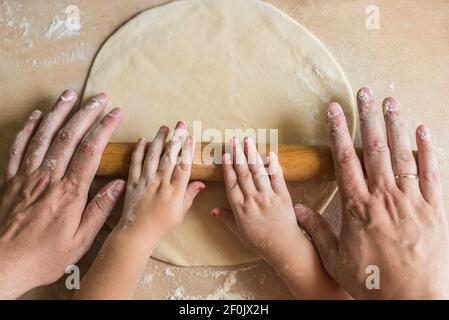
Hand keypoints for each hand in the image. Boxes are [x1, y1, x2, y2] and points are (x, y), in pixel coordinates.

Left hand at [0, 90, 124, 298]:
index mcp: (69, 193)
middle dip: (86, 113)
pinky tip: (36, 116)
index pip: (90, 151)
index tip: (115, 113)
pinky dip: (27, 129)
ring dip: (58, 113)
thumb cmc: (44, 256)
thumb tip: (119, 185)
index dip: (104, 128)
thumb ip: (100, 210)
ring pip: (44, 136)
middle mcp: (48, 179)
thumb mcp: (80, 241)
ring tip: (69, 95)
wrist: (3, 265)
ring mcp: (27, 177)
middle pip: (68, 137)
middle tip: (99, 98)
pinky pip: (18, 148)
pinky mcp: (10, 180)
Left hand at [115, 121, 204, 247]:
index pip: (183, 167)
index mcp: (174, 192)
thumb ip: (190, 196)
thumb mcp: (180, 213)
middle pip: (169, 157)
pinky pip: (135, 164)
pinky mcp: (132, 183)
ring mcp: (145, 182)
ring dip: (159, 140)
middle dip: (175, 139)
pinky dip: (138, 151)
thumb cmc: (160, 226)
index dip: (187, 151)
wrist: (136, 234)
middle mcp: (160, 184)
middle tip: (180, 124)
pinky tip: (142, 140)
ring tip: (164, 127)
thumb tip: (201, 183)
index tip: (190, 137)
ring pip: (152, 157)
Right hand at [212, 137, 298, 260]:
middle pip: (244, 173)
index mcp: (241, 208)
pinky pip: (277, 177)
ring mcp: (269, 197)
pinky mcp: (283, 196)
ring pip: (258, 172)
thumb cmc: (260, 242)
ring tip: (248, 141)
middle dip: (238, 155)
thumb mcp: (239, 232)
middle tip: (234, 141)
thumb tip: (212, 210)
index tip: (225, 154)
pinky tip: (269, 153)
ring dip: (252, 155)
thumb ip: (226, 218)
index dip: (228, 167)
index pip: (232, 183)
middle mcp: (253, 199)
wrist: (284, 247)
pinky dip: (273, 165)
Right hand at [295, 87, 448, 298]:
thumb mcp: (337, 258)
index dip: (338, 132)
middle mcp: (383, 197)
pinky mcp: (434, 209)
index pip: (345, 160)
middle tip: (364, 92)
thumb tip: (296, 210)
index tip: (334, 110)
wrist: (411, 298)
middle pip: (373, 149)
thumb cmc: (371, 279)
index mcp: (358, 207)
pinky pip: (432, 174)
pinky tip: (424, 130)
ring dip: (395, 126)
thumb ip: (317, 231)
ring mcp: (411, 201)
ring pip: (401, 155)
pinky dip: (428, 150)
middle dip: (367, 118)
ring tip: (390, 101)